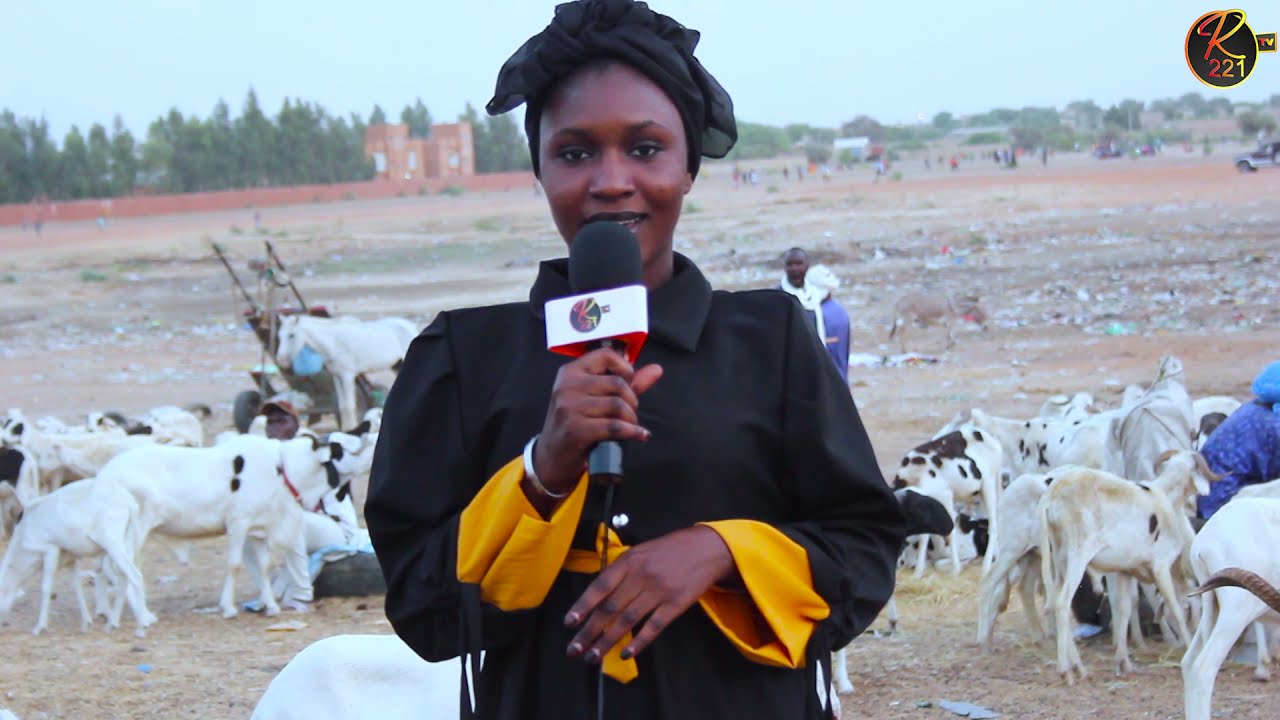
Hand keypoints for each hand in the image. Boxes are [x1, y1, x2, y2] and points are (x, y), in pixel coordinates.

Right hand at [533, 348, 662, 494]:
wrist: (552, 456)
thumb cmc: (577, 423)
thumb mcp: (596, 399)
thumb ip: (627, 383)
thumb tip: (657, 369)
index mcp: (570, 372)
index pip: (606, 355)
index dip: (625, 368)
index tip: (629, 383)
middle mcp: (566, 386)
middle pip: (617, 383)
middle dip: (632, 400)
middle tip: (630, 413)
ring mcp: (568, 408)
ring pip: (618, 405)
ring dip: (631, 419)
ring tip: (630, 426)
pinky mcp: (575, 430)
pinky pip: (614, 427)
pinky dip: (632, 432)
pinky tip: (639, 435)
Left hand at [564, 525, 734, 663]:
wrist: (706, 548)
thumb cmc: (668, 550)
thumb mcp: (640, 552)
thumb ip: (620, 572)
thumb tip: (596, 598)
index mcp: (629, 561)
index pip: (600, 586)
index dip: (582, 606)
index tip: (568, 624)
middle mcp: (641, 576)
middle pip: (610, 608)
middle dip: (589, 632)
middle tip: (574, 651)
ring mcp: (659, 591)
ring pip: (628, 620)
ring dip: (608, 641)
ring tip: (594, 657)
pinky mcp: (676, 604)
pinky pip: (654, 626)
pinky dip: (638, 641)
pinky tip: (626, 654)